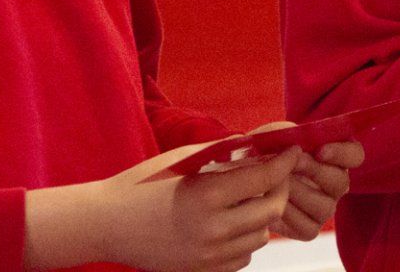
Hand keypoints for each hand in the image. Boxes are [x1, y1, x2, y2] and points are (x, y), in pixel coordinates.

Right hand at [24, 139, 299, 271]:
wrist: (107, 224)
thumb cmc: (144, 184)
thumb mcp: (187, 159)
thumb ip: (228, 153)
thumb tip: (267, 141)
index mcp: (207, 196)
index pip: (265, 177)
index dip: (284, 162)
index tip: (292, 150)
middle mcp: (212, 230)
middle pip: (272, 209)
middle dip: (279, 187)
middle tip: (276, 172)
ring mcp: (209, 256)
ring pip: (261, 235)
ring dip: (262, 214)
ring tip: (248, 197)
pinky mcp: (204, 271)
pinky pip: (243, 256)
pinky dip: (245, 238)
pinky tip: (230, 222)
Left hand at [238, 128, 361, 239]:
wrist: (250, 183)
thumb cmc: (266, 155)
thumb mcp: (273, 139)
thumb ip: (282, 133)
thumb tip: (286, 134)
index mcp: (337, 157)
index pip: (355, 155)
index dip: (341, 153)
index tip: (320, 150)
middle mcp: (337, 184)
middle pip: (341, 182)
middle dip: (315, 172)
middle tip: (293, 164)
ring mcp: (325, 208)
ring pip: (325, 206)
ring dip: (299, 193)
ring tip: (277, 183)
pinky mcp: (310, 229)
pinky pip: (308, 227)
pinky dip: (289, 215)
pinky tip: (274, 202)